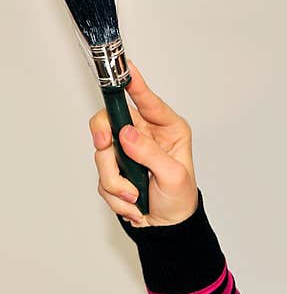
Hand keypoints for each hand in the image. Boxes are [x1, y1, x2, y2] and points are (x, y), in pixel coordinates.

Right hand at [89, 59, 197, 227]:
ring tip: (136, 196)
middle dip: (105, 137)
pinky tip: (133, 203)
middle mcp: (145, 135)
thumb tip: (126, 134)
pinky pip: (101, 176)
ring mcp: (127, 151)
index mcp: (168, 129)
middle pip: (110, 120)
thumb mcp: (172, 175)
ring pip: (102, 153)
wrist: (168, 226)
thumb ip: (150, 154)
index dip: (135, 84)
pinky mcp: (114, 169)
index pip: (148, 101)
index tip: (126, 68)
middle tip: (105, 145)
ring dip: (115, 180)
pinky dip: (115, 193)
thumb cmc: (179, 197)